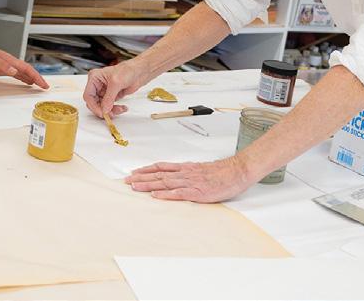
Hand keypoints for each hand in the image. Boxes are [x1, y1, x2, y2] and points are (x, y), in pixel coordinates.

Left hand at [0, 41, 48, 88]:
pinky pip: (18, 73)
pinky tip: (26, 81)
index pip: (27, 69)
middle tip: (45, 86)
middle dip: (38, 78)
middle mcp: (11, 62)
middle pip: (29, 70)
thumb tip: (14, 71)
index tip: (43, 84)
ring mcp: (8, 64)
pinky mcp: (4, 67)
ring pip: (24, 72)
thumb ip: (2, 65)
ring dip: (33, 78)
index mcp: (10, 60)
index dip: (36, 76)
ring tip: (39, 85)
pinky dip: (24, 78)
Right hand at [83, 59, 150, 117]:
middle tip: (111, 113)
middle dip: (102, 109)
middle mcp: (98, 85)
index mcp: (94, 78)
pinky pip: (109, 106)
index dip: (94, 106)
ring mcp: (105, 91)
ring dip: (110, 110)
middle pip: (94, 103)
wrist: (140, 72)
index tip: (102, 112)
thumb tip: (104, 109)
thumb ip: (109, 98)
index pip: (88, 96)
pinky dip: (115, 109)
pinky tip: (122, 108)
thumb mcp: (116, 83)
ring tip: (120, 109)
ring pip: (102, 106)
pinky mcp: (112, 96)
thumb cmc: (128, 70)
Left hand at [124, 156, 254, 202]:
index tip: (134, 172)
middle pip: (159, 174)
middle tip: (126, 180)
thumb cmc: (221, 172)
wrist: (236, 171)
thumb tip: (176, 175)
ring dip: (149, 185)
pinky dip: (166, 194)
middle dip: (142, 177)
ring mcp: (190, 182)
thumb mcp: (201, 169)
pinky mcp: (198, 191)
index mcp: (186, 168)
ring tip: (135, 187)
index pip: (162, 167)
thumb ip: (188, 172)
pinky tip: (156, 195)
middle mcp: (185, 173)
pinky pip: (179, 193)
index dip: (147, 169)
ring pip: (165, 183)